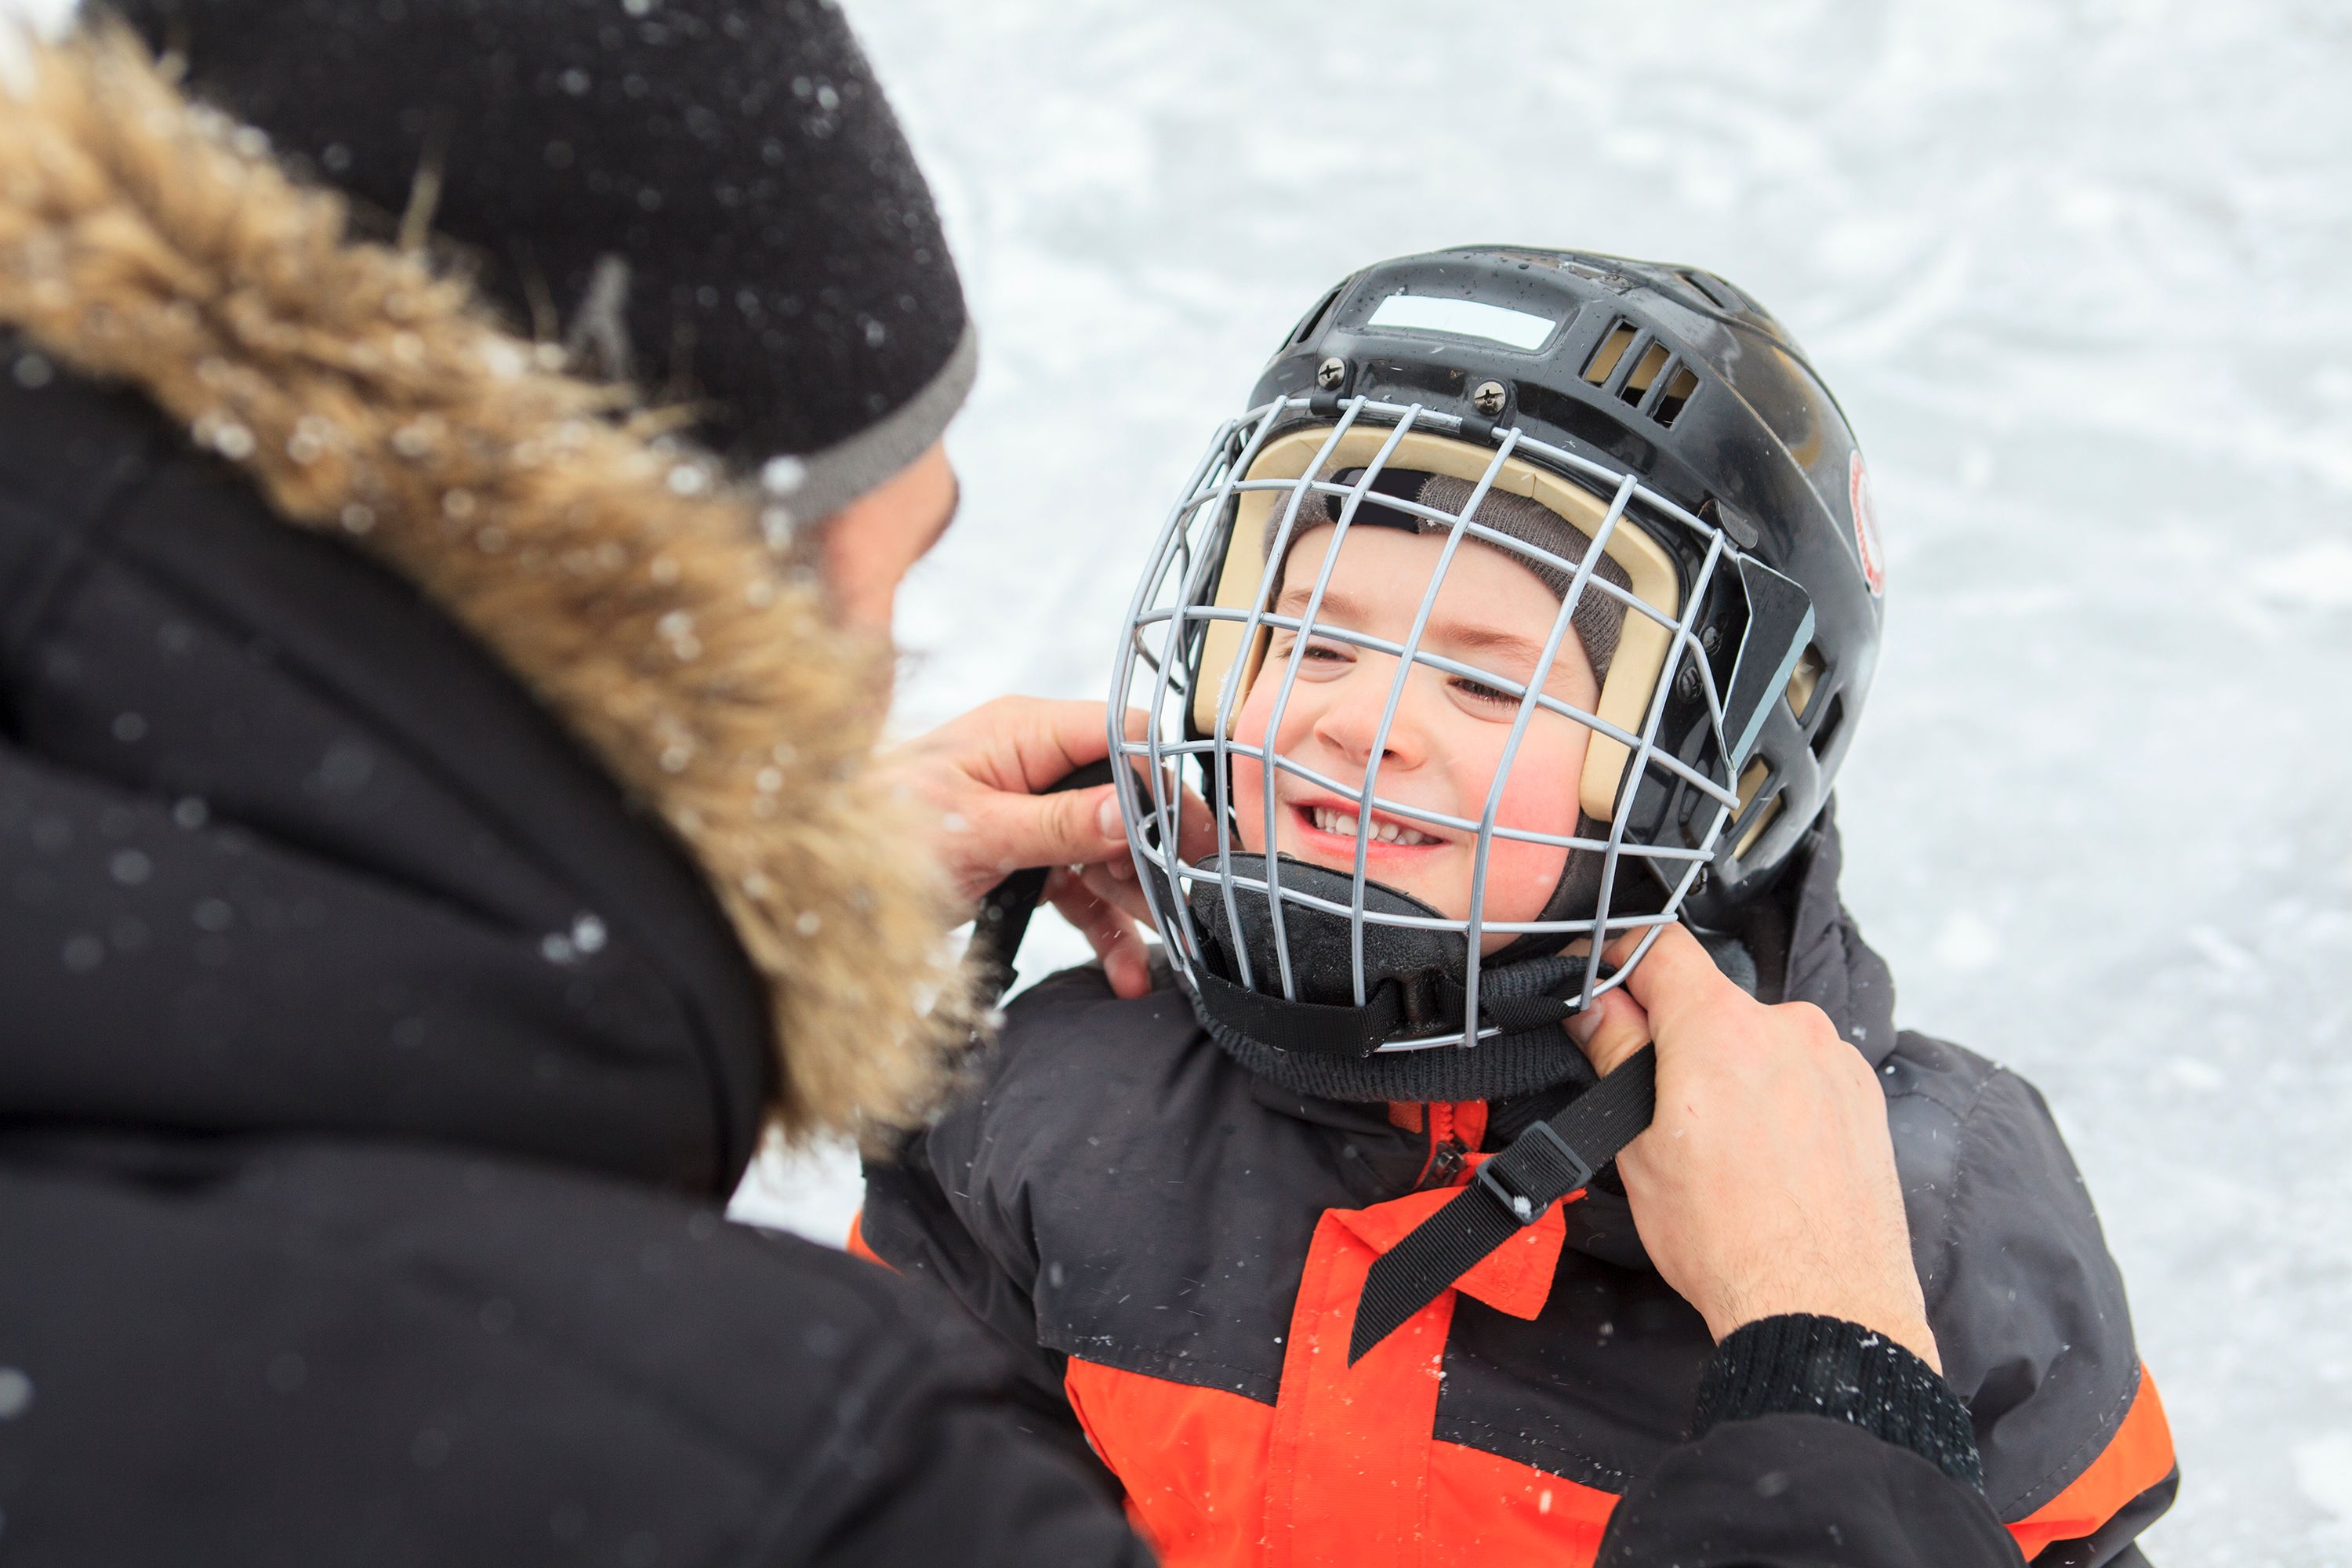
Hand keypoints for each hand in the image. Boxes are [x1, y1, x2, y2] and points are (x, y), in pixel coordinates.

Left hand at [878, 697, 1211, 998]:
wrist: (816, 882)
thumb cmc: (877, 834)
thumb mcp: (976, 830)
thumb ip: (1059, 822)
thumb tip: (1131, 811)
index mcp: (1024, 732)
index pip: (1122, 736)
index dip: (1165, 783)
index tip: (1196, 837)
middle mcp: (1033, 765)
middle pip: (1125, 799)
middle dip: (1158, 852)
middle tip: (1194, 900)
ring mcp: (1029, 813)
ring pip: (1107, 851)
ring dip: (1137, 900)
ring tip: (1169, 944)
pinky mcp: (1021, 859)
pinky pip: (1077, 889)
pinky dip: (1103, 927)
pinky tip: (1127, 970)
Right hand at [1567, 925, 1940, 1371]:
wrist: (1824, 1304)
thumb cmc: (1728, 1238)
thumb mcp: (1640, 1144)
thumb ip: (1618, 1055)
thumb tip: (1597, 1004)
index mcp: (1720, 1027)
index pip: (1660, 946)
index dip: (1619, 957)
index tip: (1601, 983)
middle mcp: (1787, 1026)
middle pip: (1711, 1003)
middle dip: (1677, 1040)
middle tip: (1658, 1106)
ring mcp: (1834, 1061)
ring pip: (1759, 1043)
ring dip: (1732, 1073)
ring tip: (1723, 1150)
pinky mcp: (1865, 1097)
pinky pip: (1803, 1074)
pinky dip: (1778, 1099)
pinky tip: (1768, 1159)